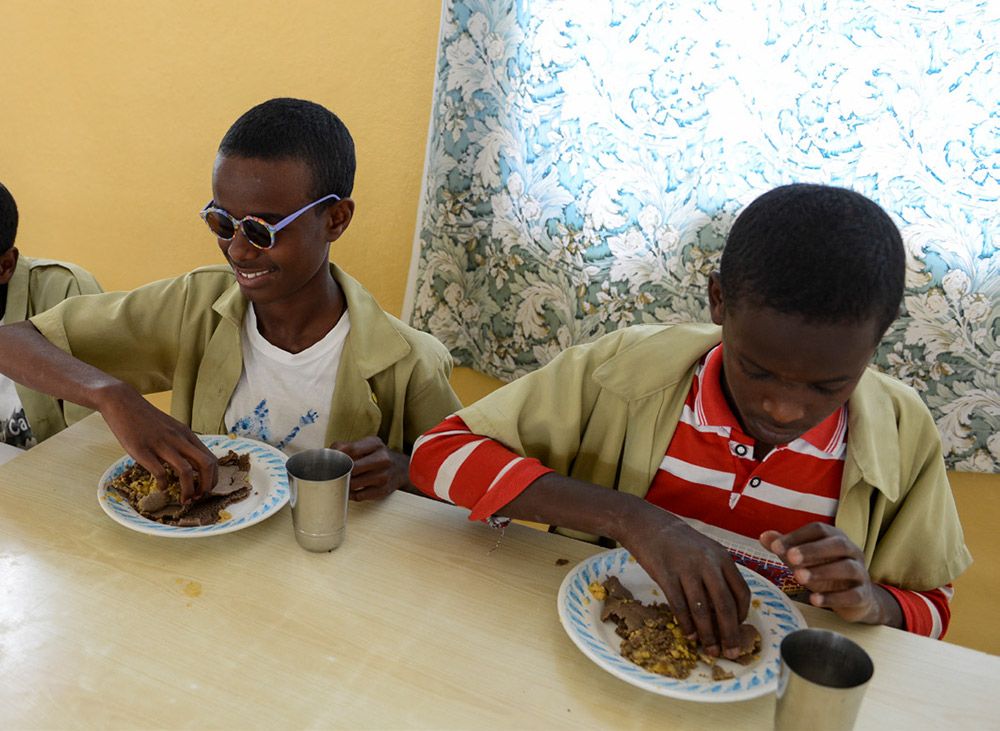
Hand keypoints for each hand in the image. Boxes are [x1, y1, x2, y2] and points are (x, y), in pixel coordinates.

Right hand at [96, 382, 217, 503]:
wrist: (123, 403)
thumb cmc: (147, 419)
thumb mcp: (172, 428)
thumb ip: (182, 443)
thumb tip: (192, 465)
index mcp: (187, 435)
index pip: (211, 459)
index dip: (212, 478)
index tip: (205, 489)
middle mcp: (179, 439)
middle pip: (206, 465)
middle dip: (206, 486)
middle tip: (199, 498)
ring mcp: (161, 444)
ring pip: (186, 471)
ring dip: (188, 490)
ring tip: (184, 499)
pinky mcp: (142, 450)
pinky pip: (159, 472)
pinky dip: (164, 484)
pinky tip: (161, 487)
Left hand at [328, 436, 408, 500]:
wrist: (401, 469)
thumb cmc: (377, 456)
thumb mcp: (366, 446)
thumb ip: (345, 447)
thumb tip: (324, 454)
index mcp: (375, 444)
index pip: (349, 449)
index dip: (335, 456)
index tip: (327, 462)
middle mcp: (382, 458)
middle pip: (351, 468)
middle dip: (339, 472)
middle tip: (331, 474)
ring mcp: (384, 476)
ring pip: (353, 484)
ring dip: (344, 485)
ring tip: (340, 482)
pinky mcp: (383, 490)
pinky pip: (359, 496)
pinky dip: (351, 494)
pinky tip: (350, 490)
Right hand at [617, 502, 750, 658]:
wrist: (647, 525)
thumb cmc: (678, 542)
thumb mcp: (706, 551)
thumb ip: (718, 575)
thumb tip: (725, 610)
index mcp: (722, 557)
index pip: (742, 592)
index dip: (743, 616)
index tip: (739, 630)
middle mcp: (708, 563)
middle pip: (725, 605)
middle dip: (730, 633)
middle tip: (731, 652)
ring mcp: (686, 569)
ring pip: (702, 610)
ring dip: (707, 634)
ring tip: (709, 650)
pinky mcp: (666, 575)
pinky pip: (679, 606)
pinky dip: (686, 624)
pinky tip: (688, 635)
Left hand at [760, 523, 900, 625]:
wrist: (856, 599)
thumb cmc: (825, 572)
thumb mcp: (805, 560)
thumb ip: (786, 548)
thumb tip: (764, 536)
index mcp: (835, 537)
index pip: (818, 530)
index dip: (796, 536)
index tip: (775, 547)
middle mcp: (852, 551)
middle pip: (837, 544)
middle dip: (812, 550)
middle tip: (790, 558)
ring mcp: (860, 573)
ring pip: (847, 568)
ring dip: (822, 571)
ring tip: (798, 577)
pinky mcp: (863, 595)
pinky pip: (852, 595)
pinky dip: (833, 598)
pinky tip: (814, 600)